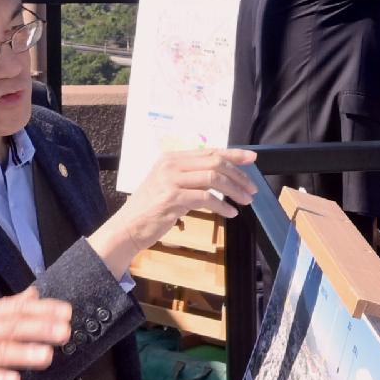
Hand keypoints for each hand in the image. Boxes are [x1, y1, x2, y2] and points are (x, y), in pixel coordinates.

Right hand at [92, 143, 259, 266]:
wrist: (128, 227)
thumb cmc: (150, 210)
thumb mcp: (169, 186)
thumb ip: (190, 177)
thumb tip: (220, 176)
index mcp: (171, 158)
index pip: (209, 151)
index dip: (233, 154)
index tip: (252, 159)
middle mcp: (170, 164)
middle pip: (214, 162)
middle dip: (238, 175)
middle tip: (252, 188)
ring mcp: (170, 180)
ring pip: (213, 178)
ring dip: (234, 190)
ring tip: (245, 201)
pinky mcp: (172, 198)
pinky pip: (206, 198)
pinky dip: (222, 206)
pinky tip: (231, 213)